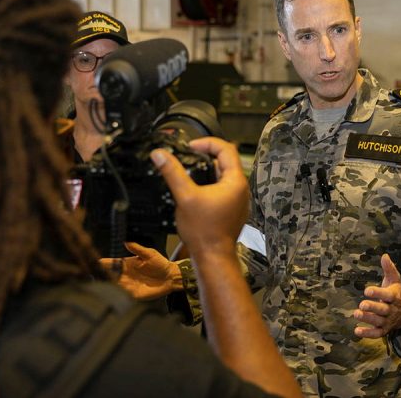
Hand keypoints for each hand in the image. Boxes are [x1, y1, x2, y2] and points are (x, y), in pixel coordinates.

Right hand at [100, 242, 181, 299]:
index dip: (103, 263)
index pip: (112, 264)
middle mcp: (125, 275)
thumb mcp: (149, 254)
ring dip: (107, 286)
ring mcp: (128, 285)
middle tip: (91, 275)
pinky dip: (117, 294)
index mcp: (126, 264)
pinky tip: (111, 293)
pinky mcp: (134, 294)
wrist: (170, 277)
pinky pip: (123, 295)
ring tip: (98, 285)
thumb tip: (126, 242)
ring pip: (114, 286)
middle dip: (100, 276)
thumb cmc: (160, 264)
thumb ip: (137, 249)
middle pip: (109, 276)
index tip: (94, 263)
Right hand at [150, 137, 248, 257]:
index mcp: (235, 182)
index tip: (191, 146)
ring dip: (209, 170)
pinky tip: (197, 190)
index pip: (226, 149)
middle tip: (188, 156)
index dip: (207, 143)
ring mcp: (239, 200)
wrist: (213, 257)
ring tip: (191, 171)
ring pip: (224, 176)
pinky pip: (224, 189)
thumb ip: (172, 173)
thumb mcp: (185, 196)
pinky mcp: (233, 210)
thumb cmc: (203, 231)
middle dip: (206, 156)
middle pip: (226, 161)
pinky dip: (211, 184)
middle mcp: (241, 189)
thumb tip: (159, 154)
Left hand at [354, 254, 400, 338]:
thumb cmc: (395, 293)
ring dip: (367, 319)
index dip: (378, 293)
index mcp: (395, 297)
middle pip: (383, 310)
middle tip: (361, 305)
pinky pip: (377, 334)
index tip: (367, 290)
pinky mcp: (384, 330)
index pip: (387, 295)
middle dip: (372, 307)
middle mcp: (392, 310)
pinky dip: (367, 334)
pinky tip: (357, 331)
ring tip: (356, 314)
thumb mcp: (394, 280)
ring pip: (378, 321)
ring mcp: (388, 321)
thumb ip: (389, 269)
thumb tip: (384, 255)